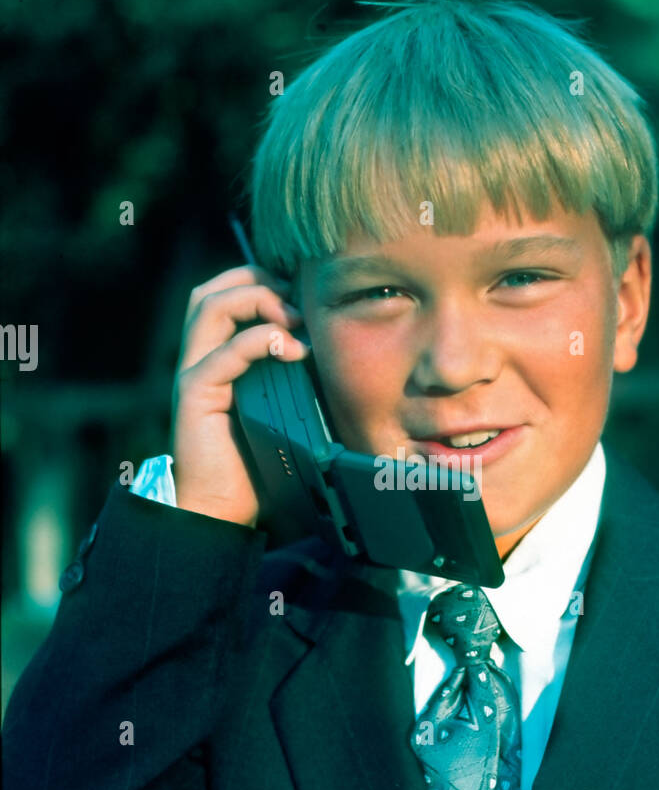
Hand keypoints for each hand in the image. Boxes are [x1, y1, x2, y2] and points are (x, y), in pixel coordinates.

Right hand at [168, 265, 307, 525]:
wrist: (220, 508)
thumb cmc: (253, 464)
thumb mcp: (280, 410)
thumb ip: (292, 379)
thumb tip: (332, 355)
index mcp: (215, 358)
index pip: (224, 296)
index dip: (260, 283)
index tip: (302, 300)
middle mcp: (199, 359)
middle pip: (212, 291)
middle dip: (256, 281)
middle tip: (297, 301)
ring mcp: (194, 373)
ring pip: (211, 306)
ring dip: (257, 301)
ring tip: (294, 321)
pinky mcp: (195, 393)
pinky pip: (225, 351)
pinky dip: (260, 341)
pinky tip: (292, 350)